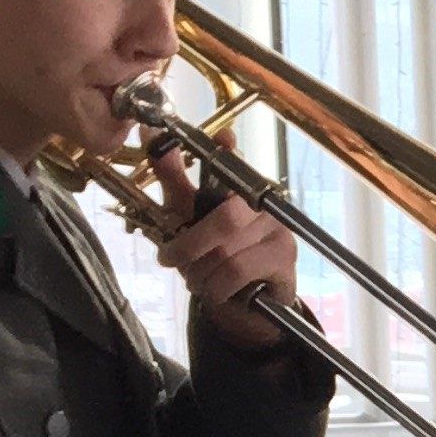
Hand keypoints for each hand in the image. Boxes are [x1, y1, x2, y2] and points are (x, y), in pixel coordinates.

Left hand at [143, 139, 303, 354]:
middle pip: (227, 218)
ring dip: (200, 273)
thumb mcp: (185, 214)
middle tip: (169, 259)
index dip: (228, 151)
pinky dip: (216, 287)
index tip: (222, 138)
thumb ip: (172, 179)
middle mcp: (264, 202)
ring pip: (228, 252)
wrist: (247, 303)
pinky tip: (215, 291)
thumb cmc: (214, 252)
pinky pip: (239, 273)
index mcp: (239, 185)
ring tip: (195, 280)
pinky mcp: (285, 258)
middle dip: (189, 245)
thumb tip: (150, 133)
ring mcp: (279, 229)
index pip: (234, 162)